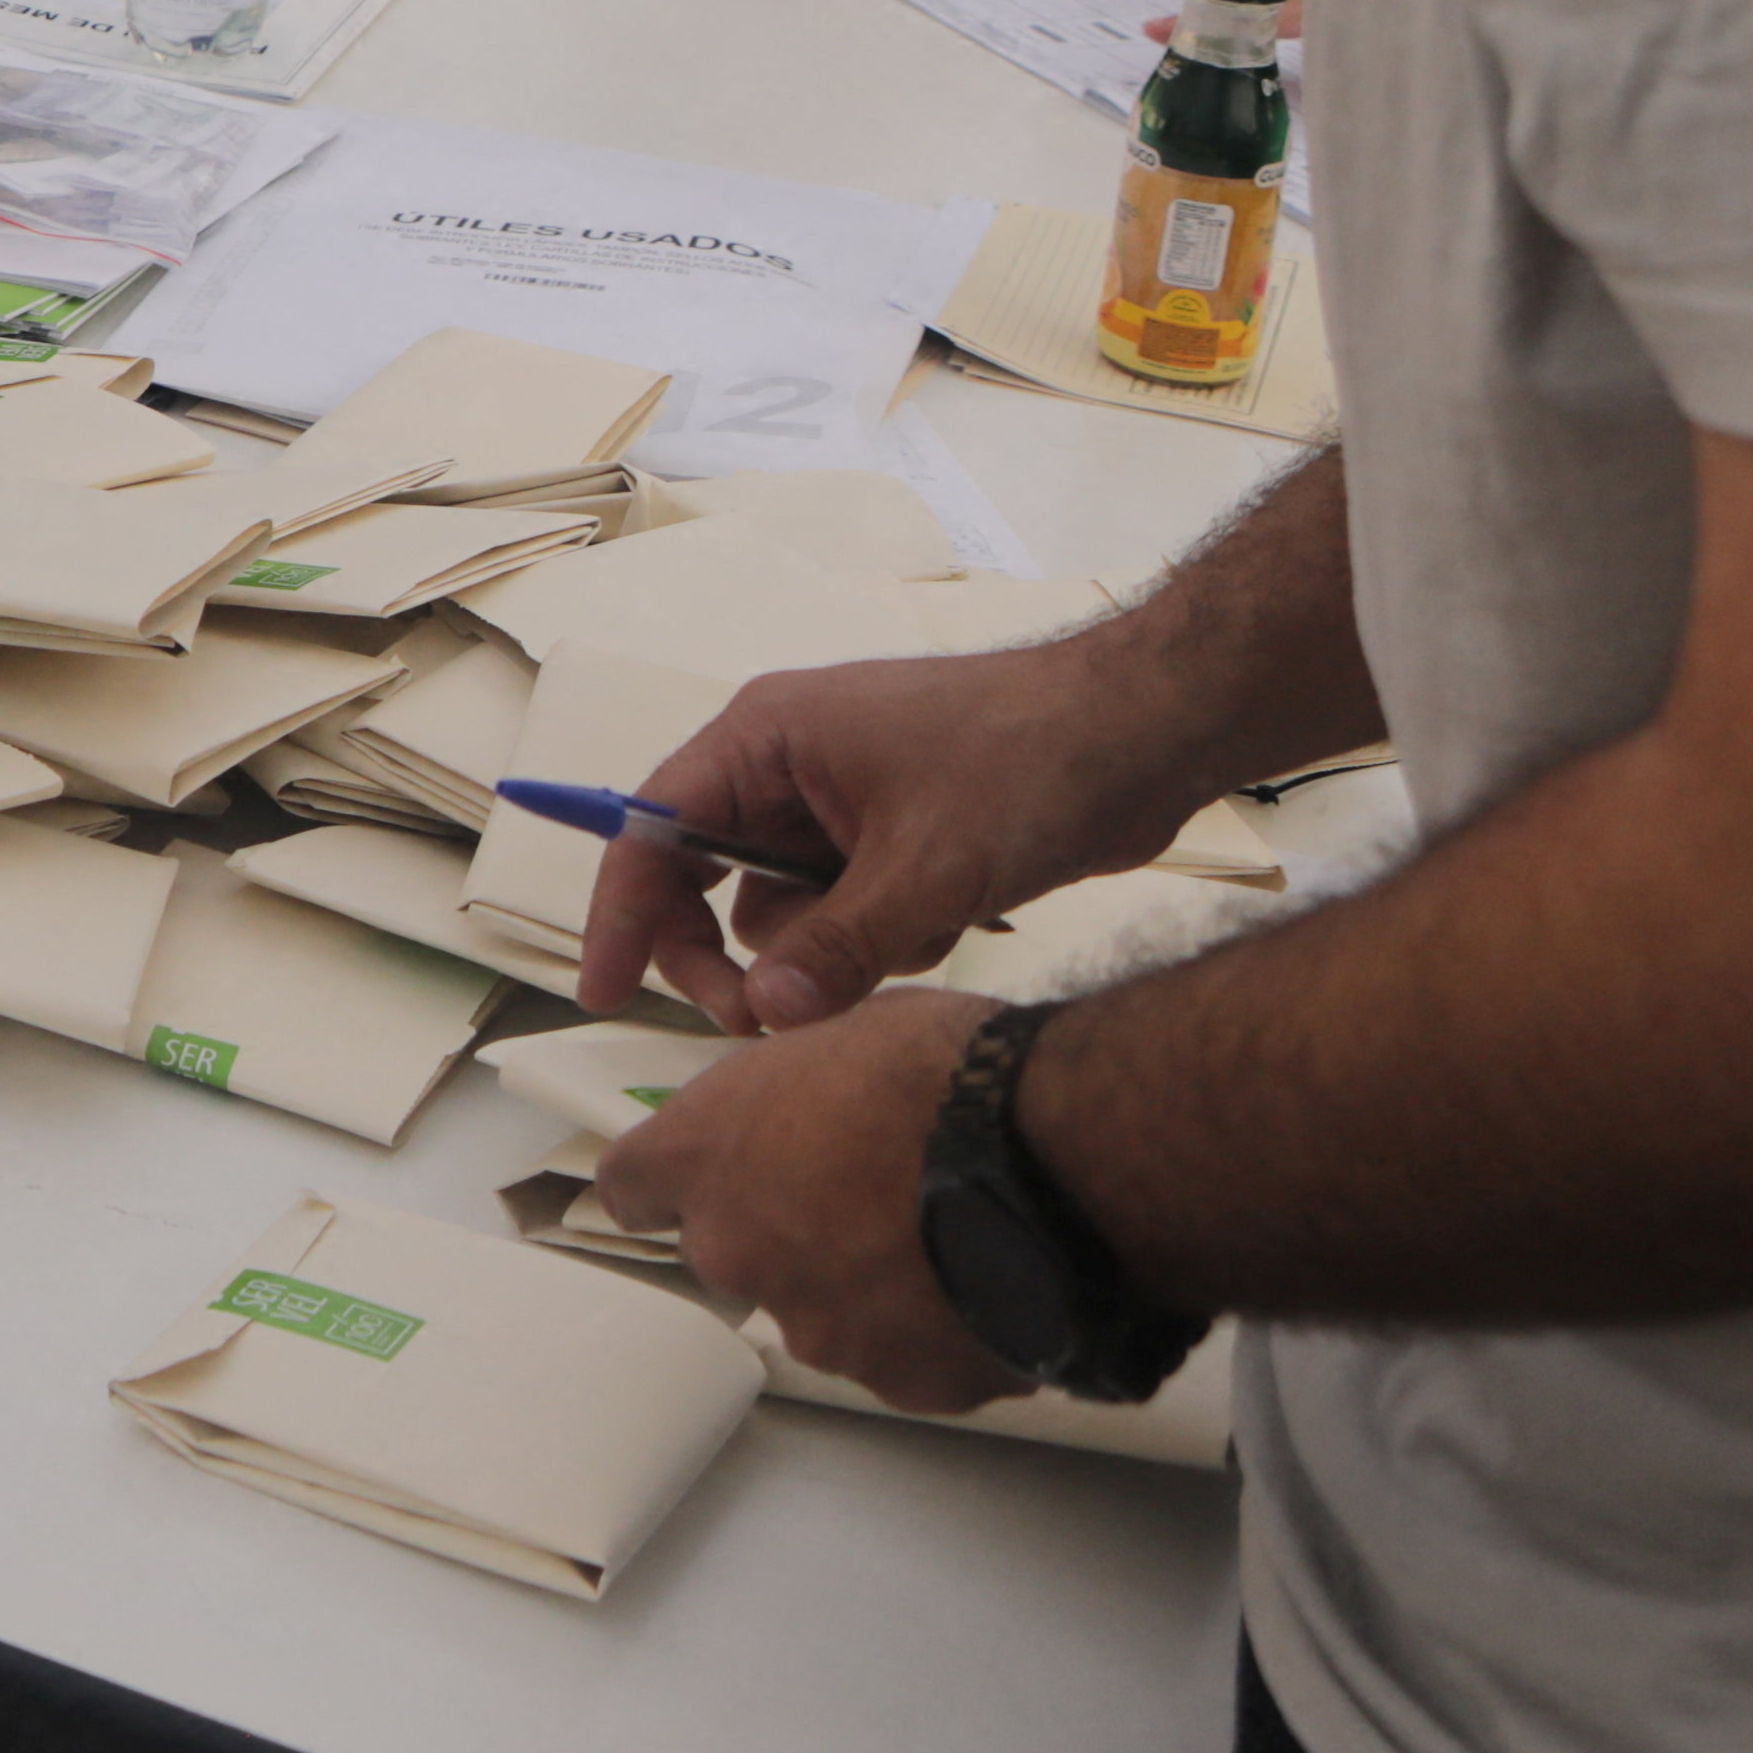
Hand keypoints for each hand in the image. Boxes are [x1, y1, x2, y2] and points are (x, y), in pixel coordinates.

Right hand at [578, 640, 1215, 1032]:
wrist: (1148, 733)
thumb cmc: (1028, 763)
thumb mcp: (927, 865)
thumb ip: (839, 945)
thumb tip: (765, 1013)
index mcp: (764, 738)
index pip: (652, 829)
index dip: (621, 914)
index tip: (604, 993)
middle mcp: (785, 766)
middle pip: (705, 879)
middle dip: (734, 954)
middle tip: (763, 1020)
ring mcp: (840, 802)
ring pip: (783, 909)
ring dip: (831, 948)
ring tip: (917, 931)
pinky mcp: (892, 835)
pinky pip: (845, 911)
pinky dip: (884, 935)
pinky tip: (957, 918)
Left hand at [592, 984, 1022, 1413]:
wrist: (1050, 1154)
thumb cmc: (945, 1073)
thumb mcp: (843, 1033)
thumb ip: (796, 1090)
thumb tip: (809, 1103)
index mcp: (708, 1156)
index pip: (635, 1187)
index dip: (668, 1183)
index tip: (694, 1179)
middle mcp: (741, 1253)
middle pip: (738, 1254)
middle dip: (787, 1232)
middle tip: (866, 1194)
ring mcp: (819, 1328)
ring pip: (826, 1314)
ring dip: (867, 1286)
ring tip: (947, 1234)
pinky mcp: (900, 1381)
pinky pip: (907, 1359)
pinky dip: (937, 1332)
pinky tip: (987, 1280)